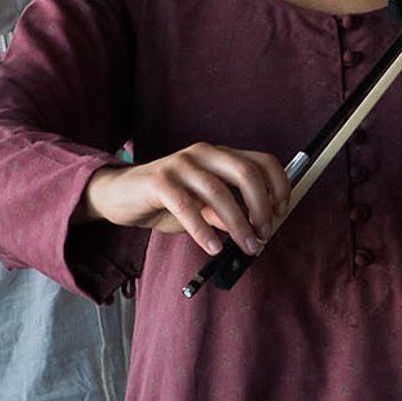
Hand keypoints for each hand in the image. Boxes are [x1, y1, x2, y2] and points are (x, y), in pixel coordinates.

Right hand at [79, 142, 291, 256]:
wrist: (119, 195)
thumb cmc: (166, 201)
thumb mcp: (203, 207)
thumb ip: (227, 212)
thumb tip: (254, 229)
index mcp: (221, 155)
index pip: (263, 161)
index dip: (278, 186)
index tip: (281, 212)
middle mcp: (204, 153)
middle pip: (246, 173)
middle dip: (261, 206)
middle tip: (264, 233)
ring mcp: (181, 164)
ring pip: (219, 192)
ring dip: (238, 224)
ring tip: (245, 246)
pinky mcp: (159, 181)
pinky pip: (187, 206)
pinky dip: (204, 230)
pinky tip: (213, 246)